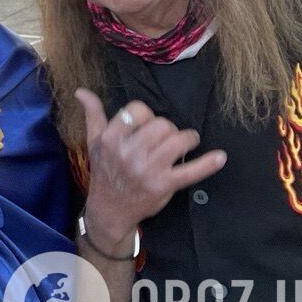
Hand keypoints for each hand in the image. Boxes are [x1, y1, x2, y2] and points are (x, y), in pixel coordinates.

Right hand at [76, 89, 226, 251]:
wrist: (110, 210)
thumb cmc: (104, 172)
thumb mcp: (93, 142)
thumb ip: (92, 115)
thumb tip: (81, 91)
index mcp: (111, 138)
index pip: (138, 110)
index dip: (146, 115)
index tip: (146, 125)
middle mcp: (129, 152)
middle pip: (161, 124)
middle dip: (168, 128)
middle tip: (166, 138)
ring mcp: (148, 170)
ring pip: (177, 141)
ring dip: (187, 139)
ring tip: (186, 143)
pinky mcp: (164, 185)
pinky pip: (191, 171)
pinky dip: (208, 164)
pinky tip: (220, 157)